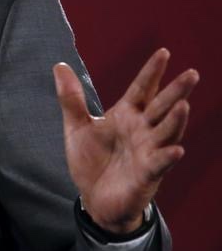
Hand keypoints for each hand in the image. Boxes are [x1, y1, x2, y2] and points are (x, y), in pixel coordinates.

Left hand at [54, 49, 197, 233]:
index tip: (163, 52)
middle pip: (161, 107)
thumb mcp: (76, 127)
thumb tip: (58, 65)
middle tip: (191, 73)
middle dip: (175, 91)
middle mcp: (142, 130)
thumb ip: (71, 98)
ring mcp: (147, 151)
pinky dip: (167, 156)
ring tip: (183, 105)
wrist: (93, 198)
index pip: (141, 89)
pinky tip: (176, 149)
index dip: (151, 72)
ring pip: (166, 132)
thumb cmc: (91, 161)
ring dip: (176, 121)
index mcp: (126, 115)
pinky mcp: (147, 174)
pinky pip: (159, 164)